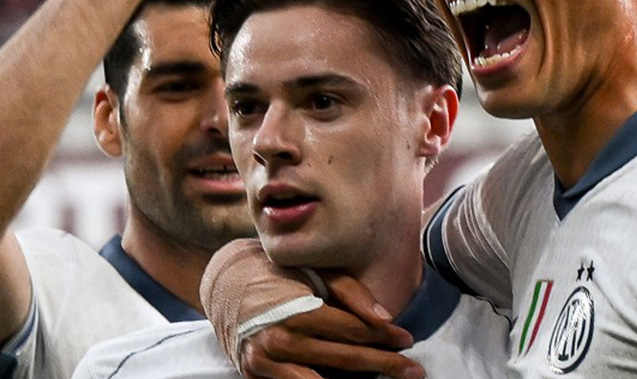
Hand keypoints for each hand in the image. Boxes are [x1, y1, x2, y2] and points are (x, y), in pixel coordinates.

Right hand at [239, 274, 424, 378]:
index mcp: (296, 310)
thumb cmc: (275, 270)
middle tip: (414, 370)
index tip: (407, 340)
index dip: (385, 337)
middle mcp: (279, 341)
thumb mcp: (312, 269)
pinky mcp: (255, 375)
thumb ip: (350, 292)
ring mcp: (265, 363)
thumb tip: (385, 319)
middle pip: (345, 359)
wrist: (222, 281)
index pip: (353, 331)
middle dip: (384, 365)